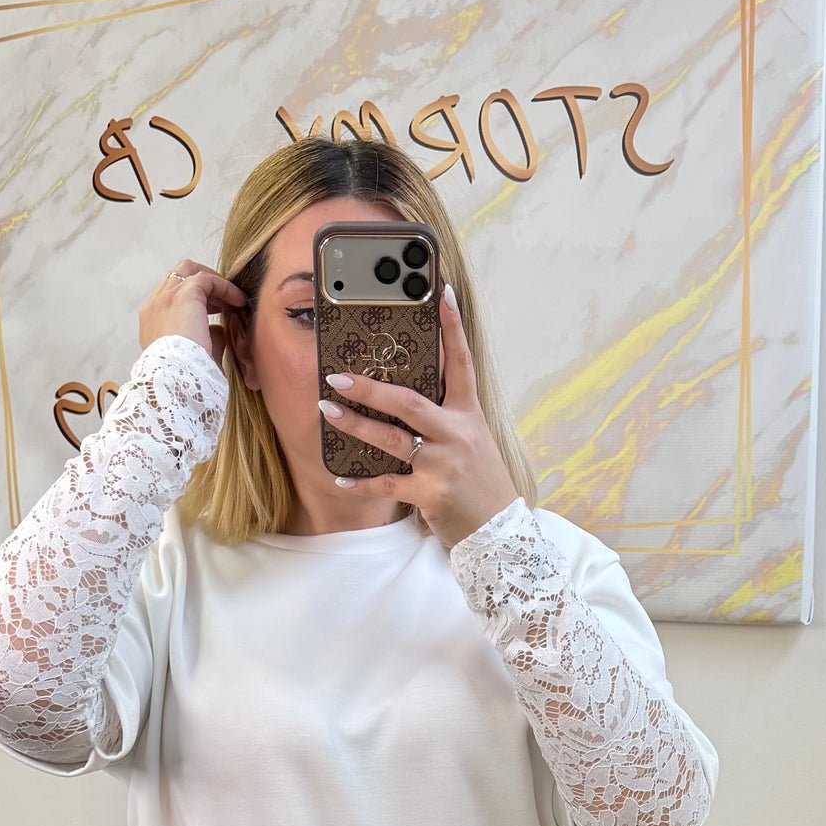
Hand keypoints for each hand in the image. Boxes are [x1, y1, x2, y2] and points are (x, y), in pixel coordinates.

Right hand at [138, 258, 246, 377]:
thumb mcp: (194, 356)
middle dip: (201, 283)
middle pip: (177, 278)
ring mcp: (166, 298)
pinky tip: (238, 300)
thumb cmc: (186, 378)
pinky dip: (224, 286)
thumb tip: (219, 329)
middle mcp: (154, 306)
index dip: (194, 300)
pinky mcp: (184, 294)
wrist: (177, 380)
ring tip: (232, 297)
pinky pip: (207, 279)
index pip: (170, 297)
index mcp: (152, 323)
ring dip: (212, 281)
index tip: (213, 311)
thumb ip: (206, 339)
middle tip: (221, 299)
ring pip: (188, 270)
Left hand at [317, 283, 517, 549]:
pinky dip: (362, 482)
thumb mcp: (473, 442)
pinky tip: (340, 478)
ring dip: (356, 425)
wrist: (499, 533)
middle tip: (337, 375)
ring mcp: (443, 465)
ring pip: (392, 439)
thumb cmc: (480, 483)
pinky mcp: (430, 494)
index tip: (439, 291)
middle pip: (409, 402)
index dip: (451, 327)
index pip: (460, 363)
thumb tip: (407, 394)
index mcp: (469, 416)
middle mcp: (457, 435)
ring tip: (327, 411)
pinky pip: (387, 484)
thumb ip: (446, 417)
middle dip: (371, 388)